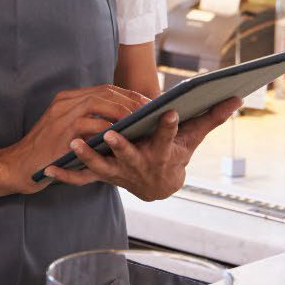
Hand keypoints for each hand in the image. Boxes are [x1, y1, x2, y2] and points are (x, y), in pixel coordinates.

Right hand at [0, 84, 147, 196]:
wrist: (19, 167)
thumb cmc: (46, 153)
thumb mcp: (66, 131)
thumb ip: (87, 122)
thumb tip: (119, 122)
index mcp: (67, 99)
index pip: (104, 89)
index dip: (127, 95)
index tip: (146, 103)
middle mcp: (65, 101)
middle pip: (106, 92)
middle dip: (131, 100)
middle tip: (151, 110)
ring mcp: (63, 114)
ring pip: (101, 102)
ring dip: (124, 110)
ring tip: (142, 120)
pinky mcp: (63, 130)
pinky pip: (92, 123)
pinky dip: (110, 127)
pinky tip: (125, 134)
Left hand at [41, 96, 240, 200]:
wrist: (159, 186)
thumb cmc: (176, 155)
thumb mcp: (193, 138)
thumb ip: (211, 117)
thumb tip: (236, 97)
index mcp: (162, 152)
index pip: (168, 138)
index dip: (169, 126)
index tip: (168, 112)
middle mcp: (139, 164)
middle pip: (130, 155)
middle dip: (122, 146)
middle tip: (111, 134)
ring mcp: (119, 172)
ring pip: (102, 167)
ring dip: (88, 157)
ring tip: (74, 144)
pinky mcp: (103, 177)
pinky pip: (82, 180)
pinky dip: (65, 176)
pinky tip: (48, 171)